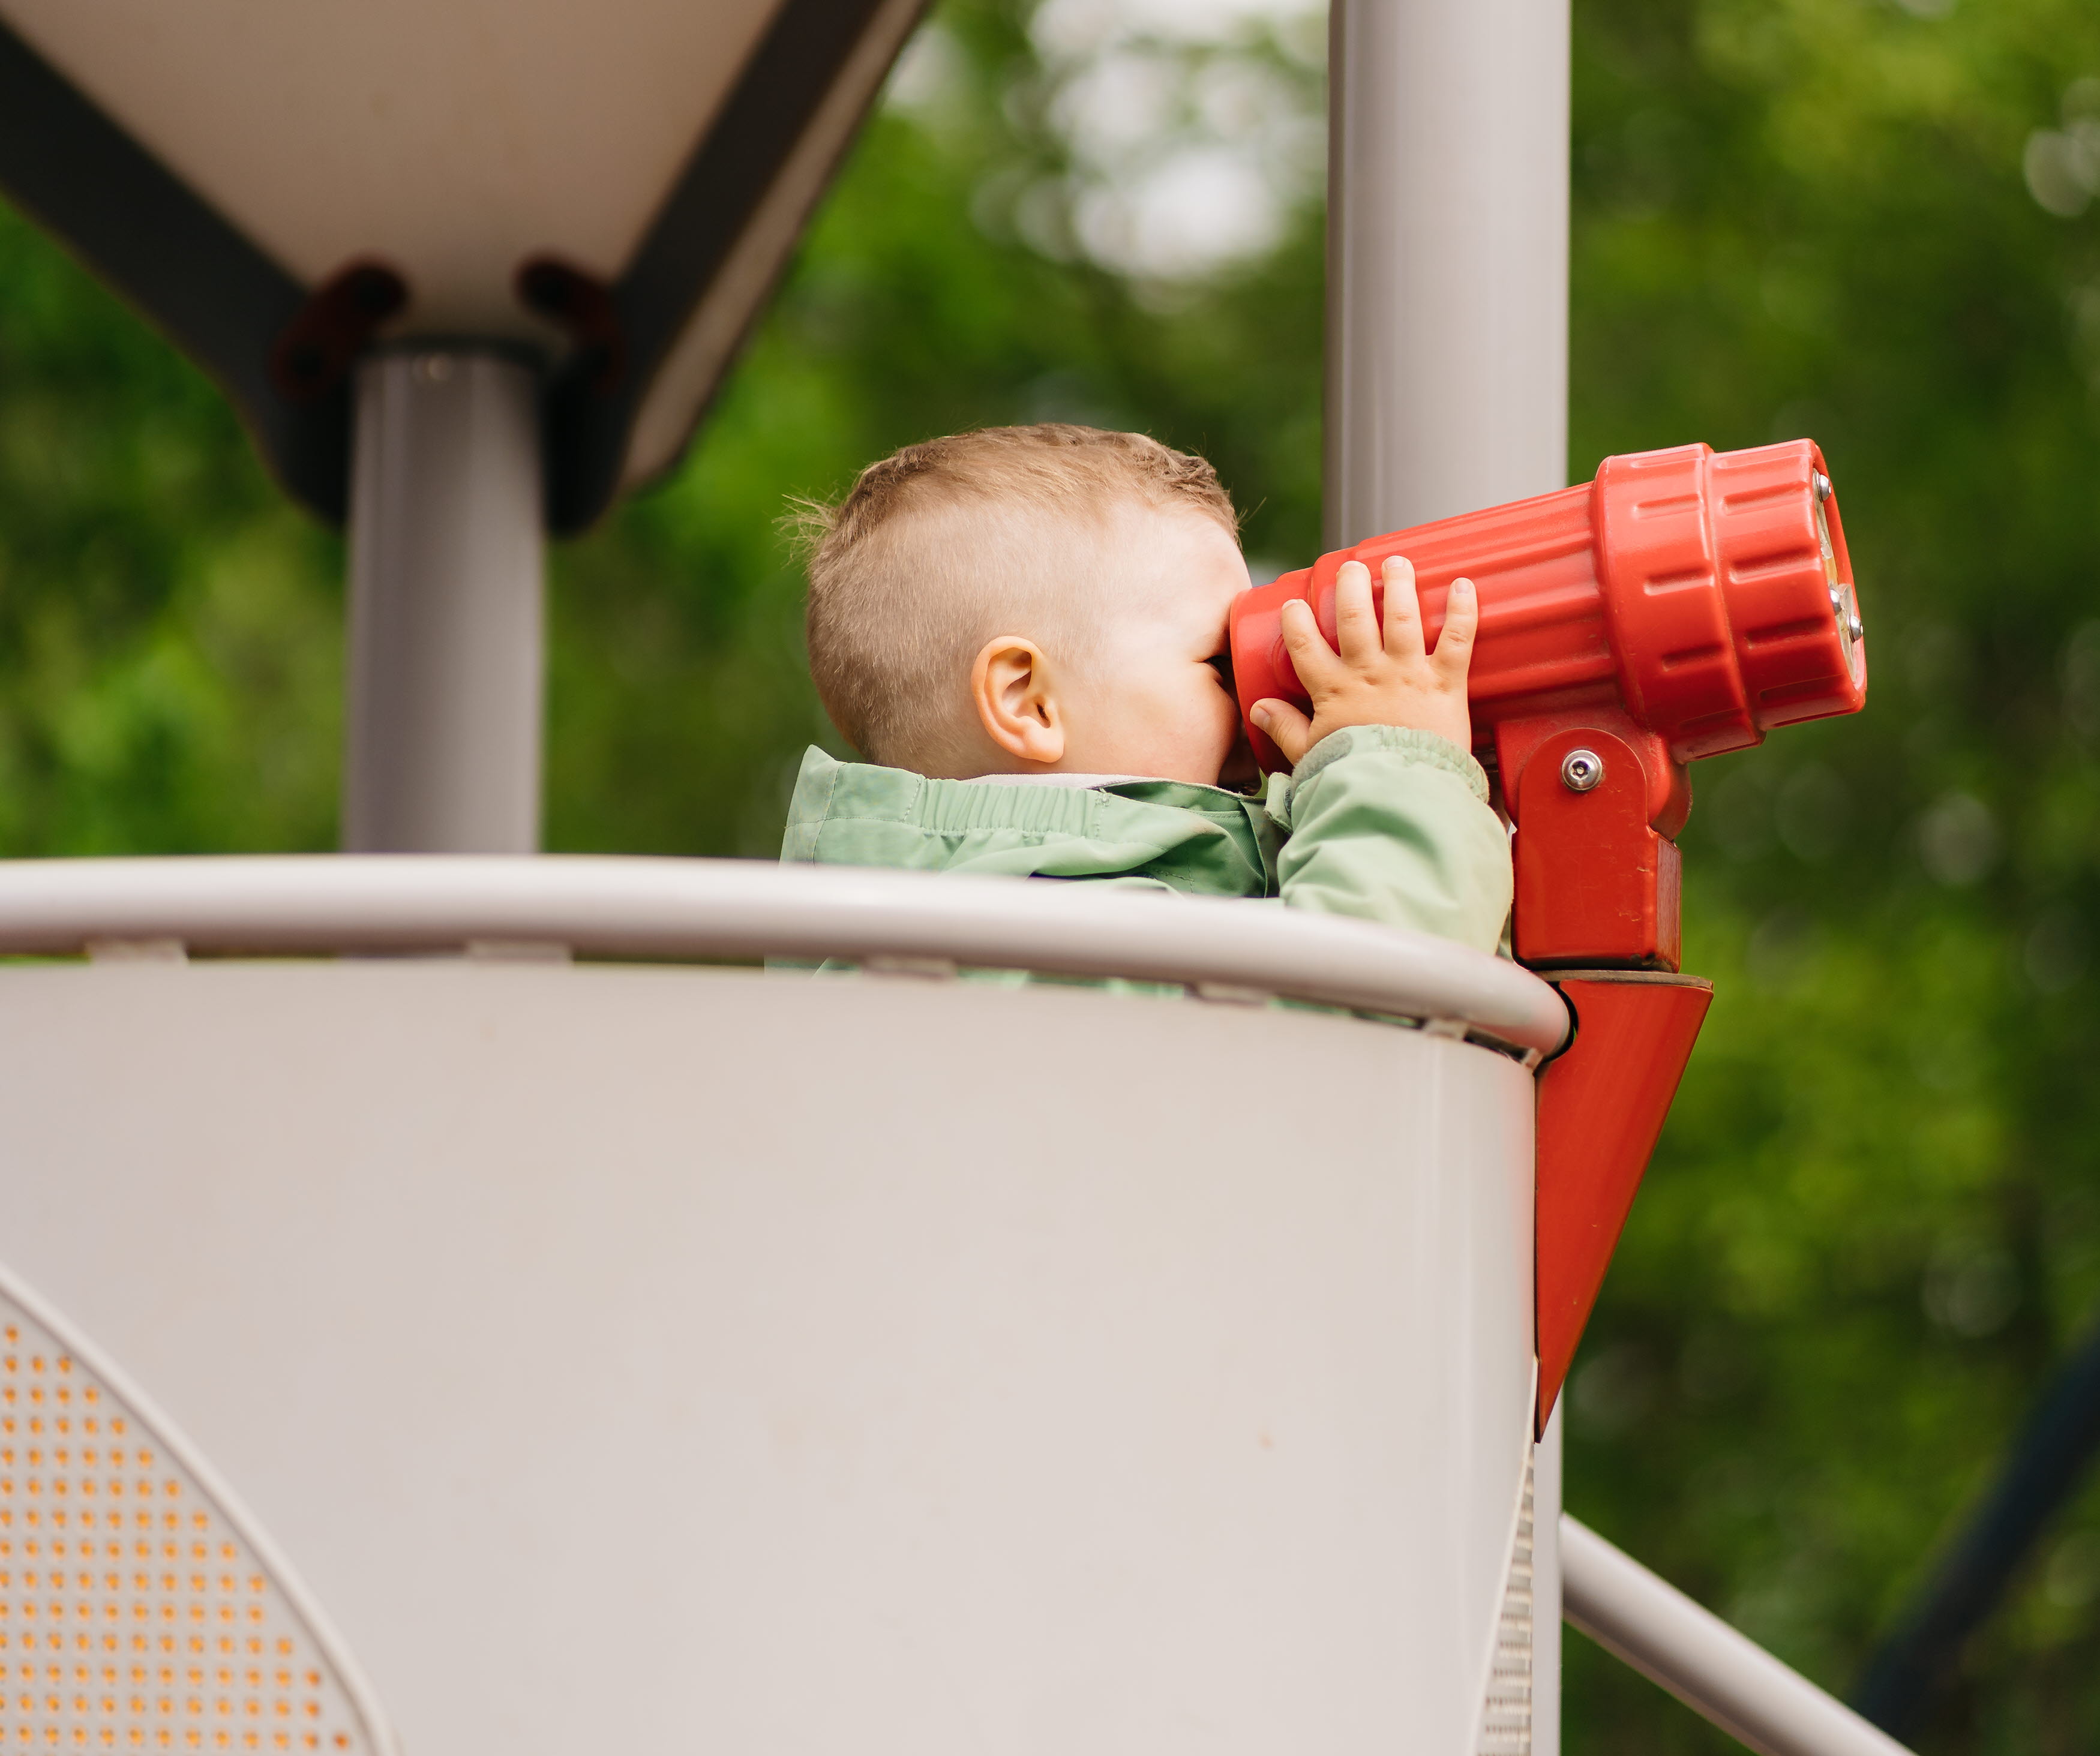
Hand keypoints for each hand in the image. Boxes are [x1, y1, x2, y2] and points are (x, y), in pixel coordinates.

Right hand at [1249, 556, 1476, 766]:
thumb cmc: (1354, 780)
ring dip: (1400, 584)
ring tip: (1398, 562)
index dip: (1296, 620)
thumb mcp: (1309, 756)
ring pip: (1402, 616)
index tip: (1294, 605)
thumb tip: (1258, 709)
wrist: (1402, 797)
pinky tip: (1464, 585)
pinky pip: (1457, 639)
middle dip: (1350, 585)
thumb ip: (1284, 730)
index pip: (1305, 643)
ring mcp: (1408, 675)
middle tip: (1351, 568)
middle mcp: (1370, 673)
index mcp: (1333, 690)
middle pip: (1355, 616)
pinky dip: (1463, 610)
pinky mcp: (1445, 684)